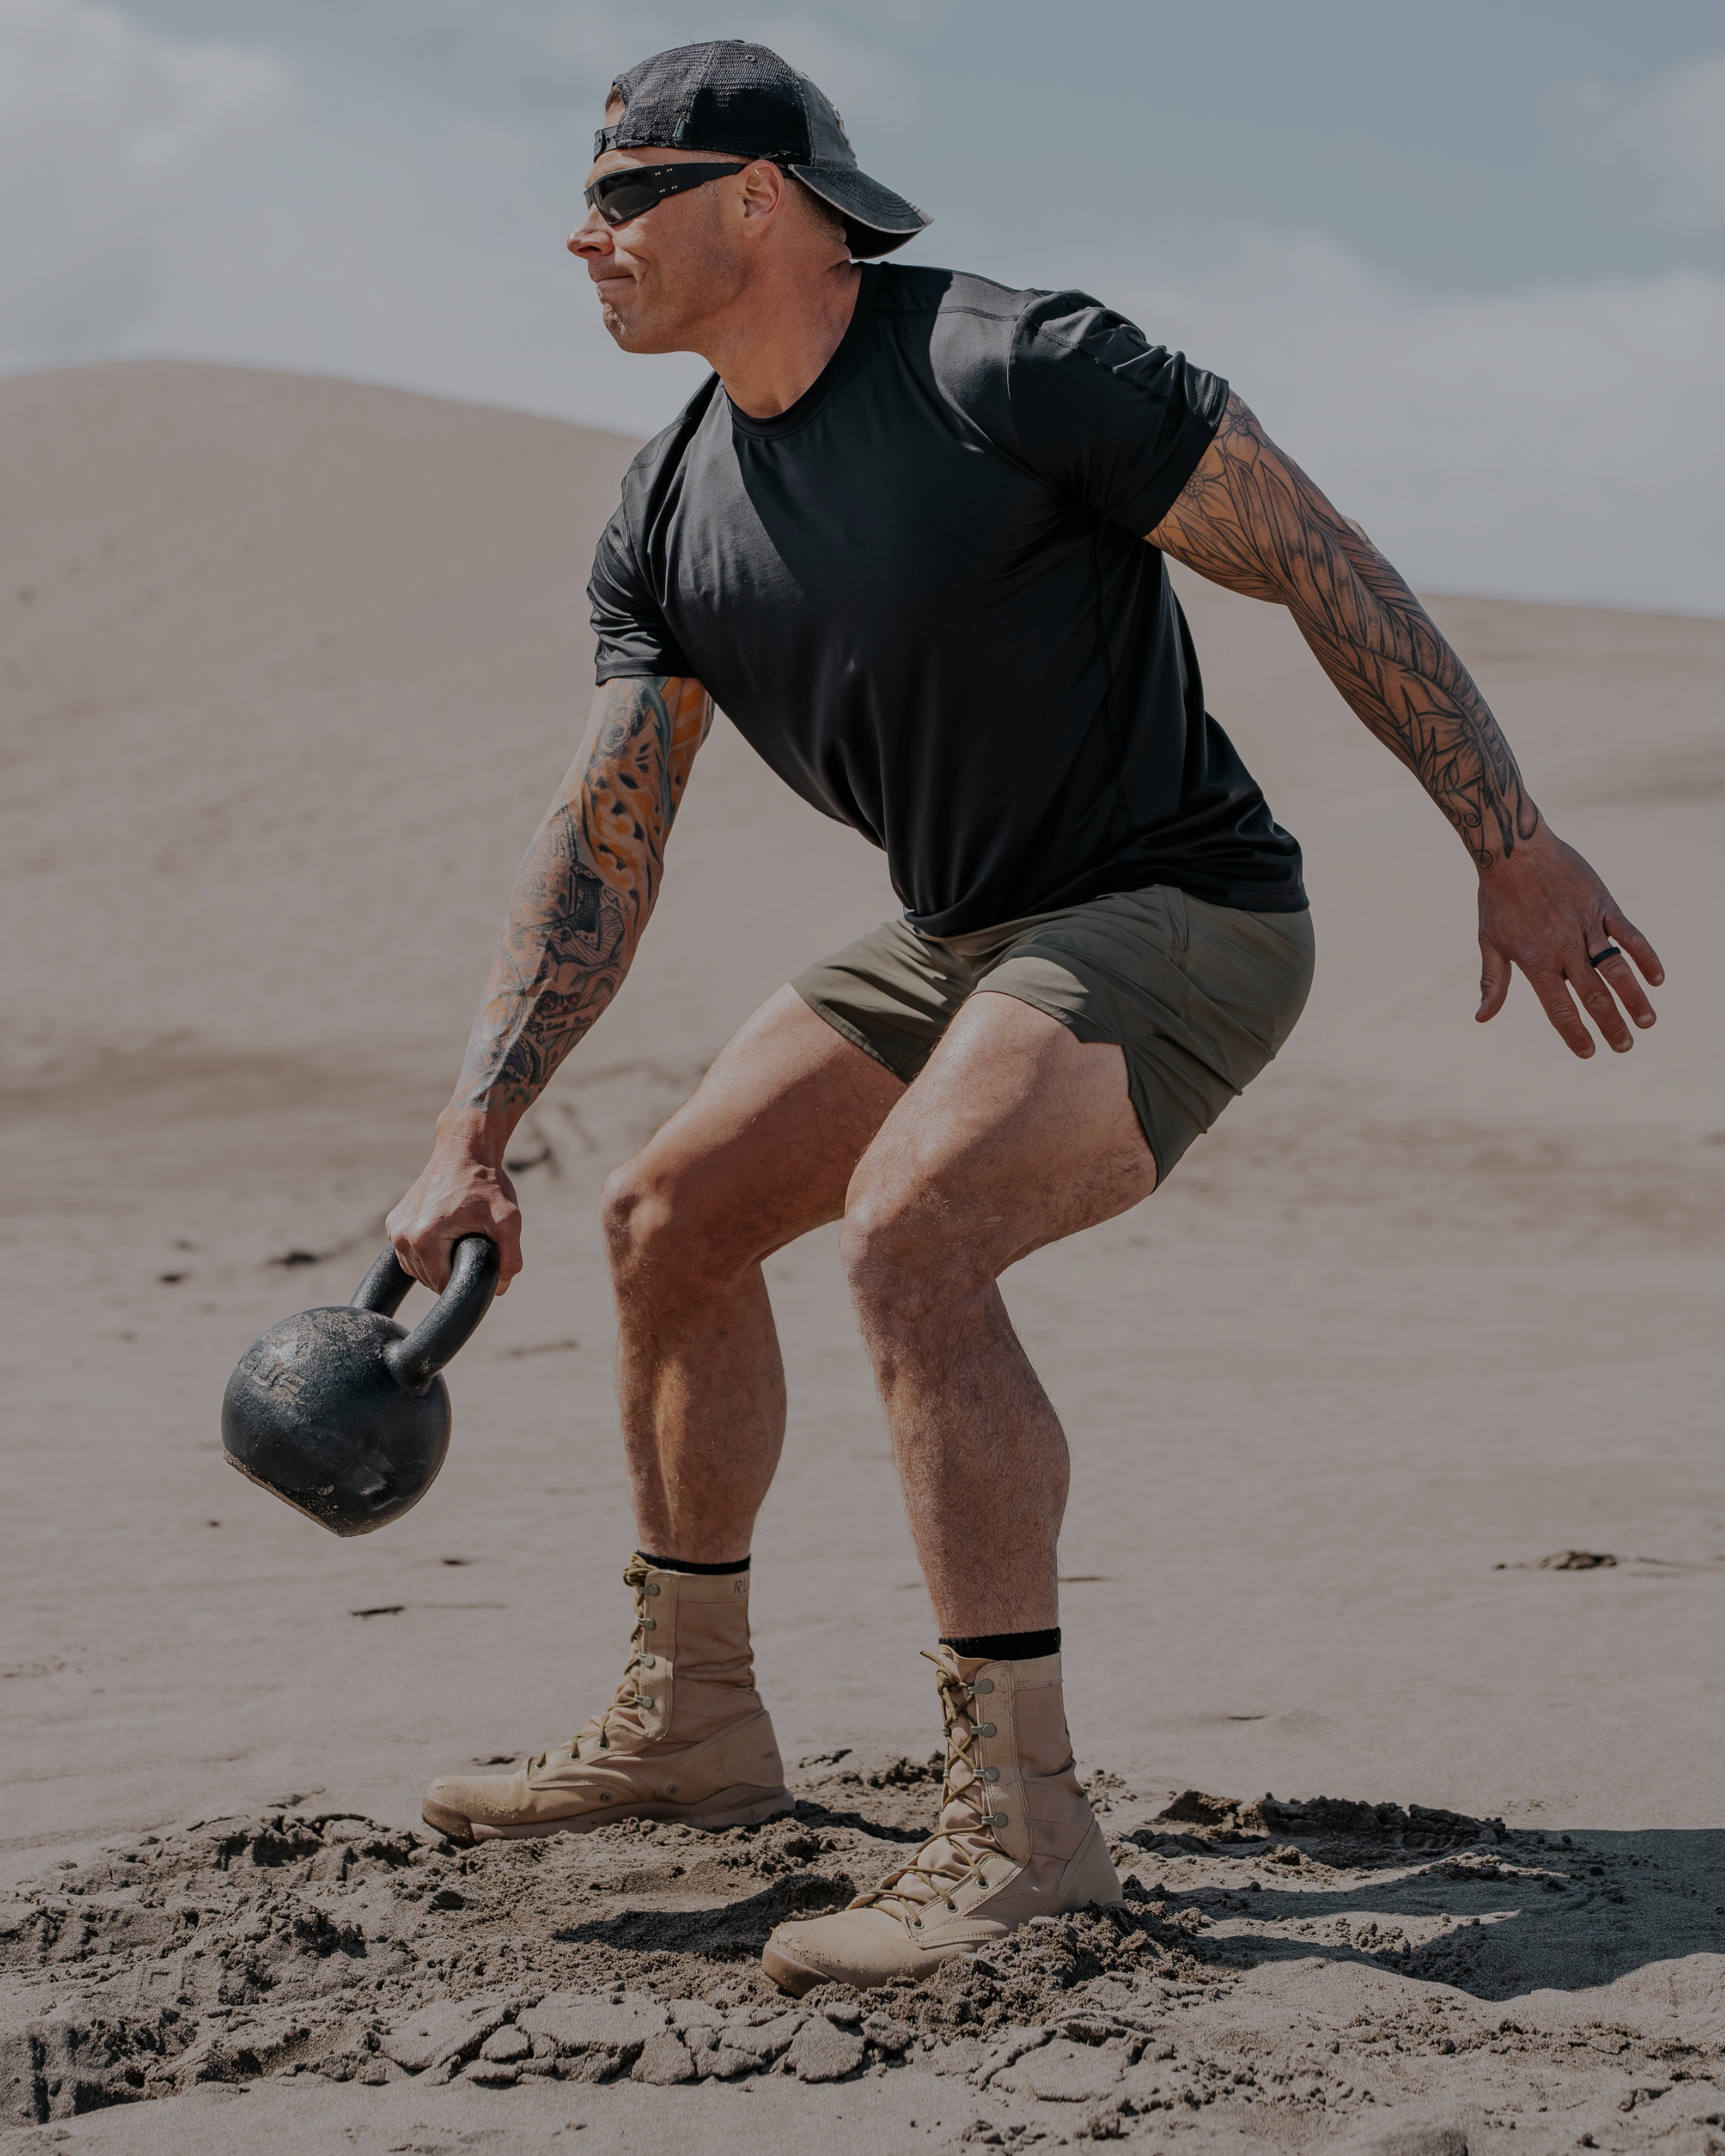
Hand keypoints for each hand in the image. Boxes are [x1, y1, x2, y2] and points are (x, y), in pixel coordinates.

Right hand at [385, 1110, 523, 1294]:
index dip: (466, 1280)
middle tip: (473, 1243)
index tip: (481, 1261)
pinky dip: (428, 1252)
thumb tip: (499, 1288)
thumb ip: (510, 1258)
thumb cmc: (486, 1183)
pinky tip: (446, 1236)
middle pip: (429, 1280)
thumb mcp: (508, 1219)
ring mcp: (394, 1229)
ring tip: (460, 1238)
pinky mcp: (393, 1223)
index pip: (444, 1285)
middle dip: (453, 1270)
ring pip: (418, 1270)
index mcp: (424, 1239)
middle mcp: (402, 1236)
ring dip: (439, 1264)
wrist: (464, 1150)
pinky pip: (410, 1254)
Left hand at [1475, 826, 1663, 1056]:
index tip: (1589, 1053)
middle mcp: (1564, 948)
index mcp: (1536, 961)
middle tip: (1624, 1046)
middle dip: (1611, 1025)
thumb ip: (1493, 983)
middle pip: (1594, 996)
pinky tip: (1657, 978)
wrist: (1514, 850)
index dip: (1575, 1035)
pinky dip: (1645, 956)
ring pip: (1616, 970)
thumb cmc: (1498, 899)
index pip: (1560, 1009)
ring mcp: (1586, 926)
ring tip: (1647, 1021)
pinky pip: (1630, 935)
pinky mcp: (1603, 905)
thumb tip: (1482, 1018)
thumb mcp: (1489, 942)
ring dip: (1634, 998)